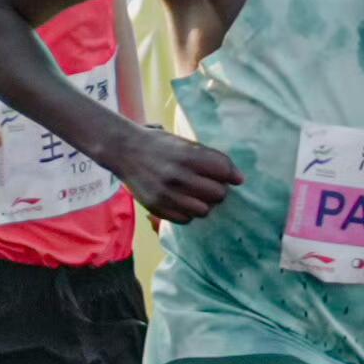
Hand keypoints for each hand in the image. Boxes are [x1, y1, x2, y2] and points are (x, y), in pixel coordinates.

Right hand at [110, 123, 242, 223]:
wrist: (124, 150)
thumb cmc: (160, 145)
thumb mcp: (185, 144)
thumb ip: (210, 158)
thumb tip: (239, 179)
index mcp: (187, 155)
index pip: (224, 170)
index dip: (231, 174)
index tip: (232, 177)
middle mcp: (177, 175)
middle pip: (218, 193)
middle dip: (218, 190)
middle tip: (210, 185)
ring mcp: (166, 194)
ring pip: (204, 210)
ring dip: (204, 203)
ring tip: (196, 195)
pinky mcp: (156, 206)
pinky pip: (186, 219)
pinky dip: (188, 213)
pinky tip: (182, 201)